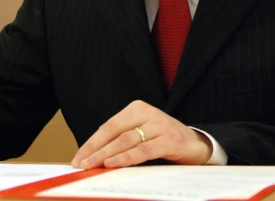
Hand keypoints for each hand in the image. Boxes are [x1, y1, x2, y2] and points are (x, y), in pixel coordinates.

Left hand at [71, 100, 211, 168]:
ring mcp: (159, 124)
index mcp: (137, 108)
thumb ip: (121, 141)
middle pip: (114, 132)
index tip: (78, 158)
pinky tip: (113, 163)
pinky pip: (143, 150)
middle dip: (95, 150)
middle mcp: (147, 112)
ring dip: (106, 154)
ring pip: (126, 140)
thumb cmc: (163, 140)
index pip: (108, 126)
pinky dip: (127, 157)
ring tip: (92, 165)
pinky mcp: (169, 139)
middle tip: (81, 164)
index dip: (91, 143)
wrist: (196, 144)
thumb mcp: (142, 135)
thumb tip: (92, 157)